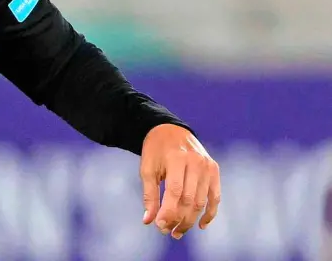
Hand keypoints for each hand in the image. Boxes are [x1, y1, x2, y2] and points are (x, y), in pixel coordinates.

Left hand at [141, 124, 219, 239]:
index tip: (159, 226)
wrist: (169, 130)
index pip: (175, 192)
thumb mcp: (147, 169)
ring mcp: (208, 166)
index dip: (168, 212)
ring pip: (202, 201)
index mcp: (177, 159)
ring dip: (191, 220)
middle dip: (179, 219)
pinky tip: (201, 225)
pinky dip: (209, 213)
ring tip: (178, 231)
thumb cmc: (155, 151)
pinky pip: (215, 196)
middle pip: (190, 199)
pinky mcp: (214, 170)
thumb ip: (149, 195)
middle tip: (168, 232)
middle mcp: (196, 162)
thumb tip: (148, 221)